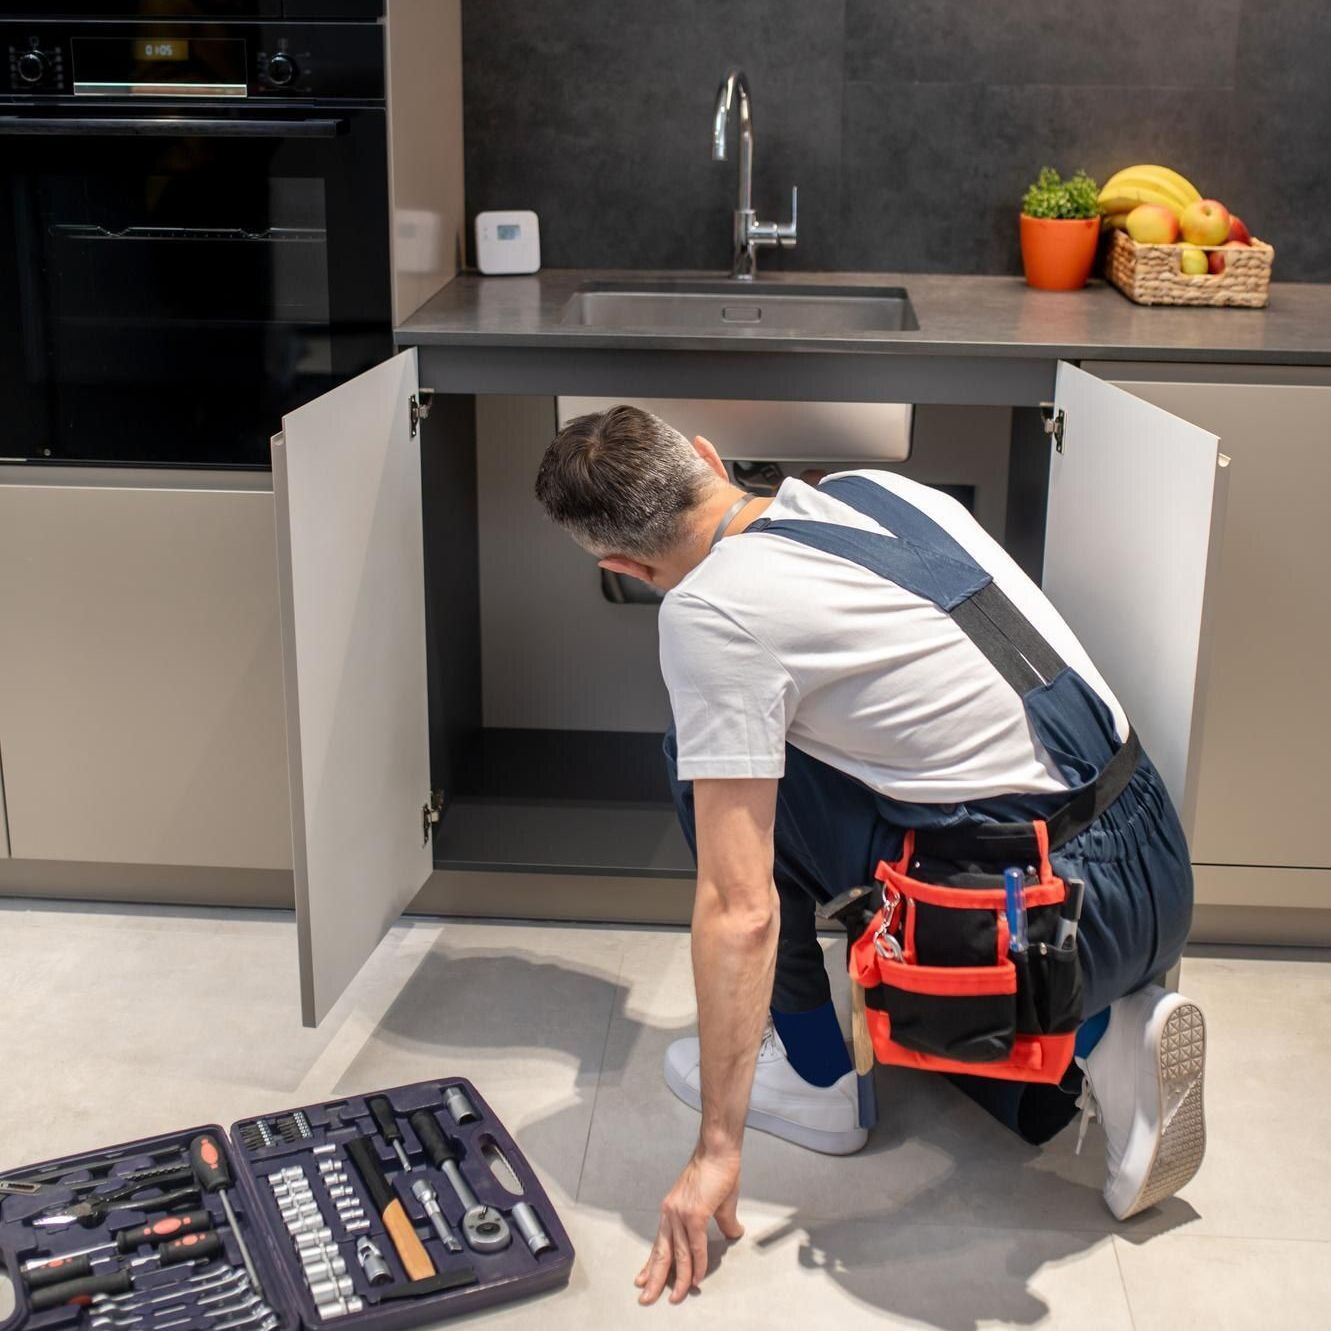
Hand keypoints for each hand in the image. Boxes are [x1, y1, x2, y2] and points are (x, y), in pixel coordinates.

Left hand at [635, 1149, 744, 1304]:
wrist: (719, 1151)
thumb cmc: (718, 1170)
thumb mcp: (719, 1202)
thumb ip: (723, 1221)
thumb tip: (734, 1233)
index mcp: (672, 1210)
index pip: (660, 1242)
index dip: (652, 1263)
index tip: (644, 1278)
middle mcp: (671, 1213)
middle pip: (662, 1252)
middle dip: (654, 1278)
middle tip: (645, 1298)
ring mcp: (681, 1214)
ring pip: (678, 1254)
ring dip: (678, 1279)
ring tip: (676, 1297)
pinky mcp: (694, 1214)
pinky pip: (695, 1247)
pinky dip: (696, 1264)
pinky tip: (696, 1278)